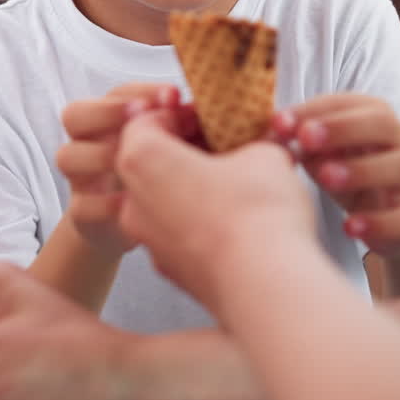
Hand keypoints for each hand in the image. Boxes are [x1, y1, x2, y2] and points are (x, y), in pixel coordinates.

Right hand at [57, 83, 201, 255]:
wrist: (137, 227)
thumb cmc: (159, 177)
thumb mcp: (171, 146)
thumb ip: (177, 125)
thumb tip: (196, 109)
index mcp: (112, 120)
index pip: (113, 94)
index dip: (140, 92)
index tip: (172, 96)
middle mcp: (89, 143)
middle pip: (74, 115)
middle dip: (107, 112)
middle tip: (143, 118)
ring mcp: (81, 179)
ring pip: (67, 156)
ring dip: (102, 156)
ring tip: (137, 164)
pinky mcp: (81, 214)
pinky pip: (81, 206)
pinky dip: (107, 205)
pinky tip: (136, 204)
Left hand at [115, 112, 313, 314]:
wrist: (265, 285)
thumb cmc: (256, 213)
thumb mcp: (265, 154)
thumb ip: (252, 142)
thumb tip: (261, 145)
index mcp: (142, 159)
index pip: (145, 121)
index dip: (180, 114)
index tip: (208, 116)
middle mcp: (133, 201)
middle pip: (150, 162)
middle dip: (186, 151)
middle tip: (225, 146)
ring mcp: (149, 241)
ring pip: (164, 201)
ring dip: (193, 189)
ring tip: (238, 183)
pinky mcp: (170, 270)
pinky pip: (179, 234)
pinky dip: (200, 223)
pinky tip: (236, 221)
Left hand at [273, 94, 399, 256]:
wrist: (394, 224)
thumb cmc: (351, 179)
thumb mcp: (323, 157)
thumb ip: (302, 144)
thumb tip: (273, 133)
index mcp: (375, 119)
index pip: (348, 103)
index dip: (313, 110)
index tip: (279, 123)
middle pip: (382, 124)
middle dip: (342, 128)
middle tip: (305, 139)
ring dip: (360, 170)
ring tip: (325, 177)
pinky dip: (378, 222)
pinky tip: (349, 226)